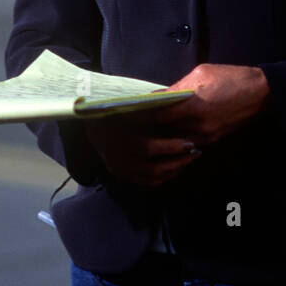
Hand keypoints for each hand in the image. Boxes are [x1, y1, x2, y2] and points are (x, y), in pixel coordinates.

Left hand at [82, 64, 270, 187]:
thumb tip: (154, 97)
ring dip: (153, 140)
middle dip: (139, 130)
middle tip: (119, 125)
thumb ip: (176, 88)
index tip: (119, 111)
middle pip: (159, 133)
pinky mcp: (210, 143)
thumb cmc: (232, 78)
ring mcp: (204, 139)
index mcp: (193, 107)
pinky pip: (184, 148)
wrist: (263, 95)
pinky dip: (170, 144)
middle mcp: (196, 128)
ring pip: (169, 144)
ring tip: (134, 133)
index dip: (135, 114)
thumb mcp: (201, 74)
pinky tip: (160, 139)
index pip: (154, 114)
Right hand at [82, 112, 199, 187]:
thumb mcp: (133, 104)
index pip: (147, 136)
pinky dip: (166, 176)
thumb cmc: (121, 110)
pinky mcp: (121, 173)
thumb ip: (152, 108)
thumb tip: (180, 105)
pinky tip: (178, 167)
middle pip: (149, 152)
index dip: (170, 140)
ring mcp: (117, 163)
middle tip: (194, 147)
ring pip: (150, 171)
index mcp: (117, 126)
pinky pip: (148, 180)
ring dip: (174, 166)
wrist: (92, 123)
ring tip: (191, 157)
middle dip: (175, 151)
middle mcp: (114, 147)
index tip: (190, 137)